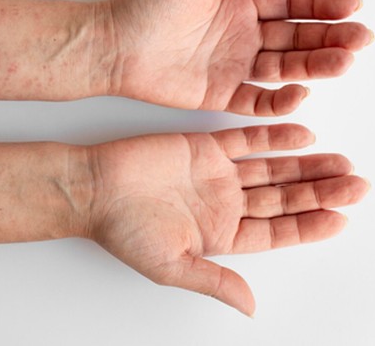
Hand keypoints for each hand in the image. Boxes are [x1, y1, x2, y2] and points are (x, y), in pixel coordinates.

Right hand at [86, 124, 368, 314]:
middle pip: (283, 198)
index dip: (310, 226)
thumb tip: (251, 307)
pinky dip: (273, 136)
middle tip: (356, 183)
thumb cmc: (123, 229)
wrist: (93, 187)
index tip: (342, 217)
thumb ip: (215, 281)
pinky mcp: (203, 146)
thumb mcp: (171, 265)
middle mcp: (223, 204)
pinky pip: (245, 139)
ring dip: (305, 164)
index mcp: (220, 235)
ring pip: (272, 168)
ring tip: (340, 160)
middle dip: (320, 191)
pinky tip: (301, 133)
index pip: (277, 232)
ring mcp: (215, 174)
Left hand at [101, 0, 370, 114]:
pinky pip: (258, 100)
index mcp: (240, 1)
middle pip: (297, 36)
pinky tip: (300, 93)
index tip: (350, 6)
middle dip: (330, 36)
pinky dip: (280, 100)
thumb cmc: (146, 6)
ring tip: (342, 62)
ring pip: (285, 68)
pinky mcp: (220, 94)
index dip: (323, 4)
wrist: (112, 46)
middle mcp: (243, 33)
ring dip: (316, 66)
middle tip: (358, 39)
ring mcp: (234, 65)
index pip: (292, 2)